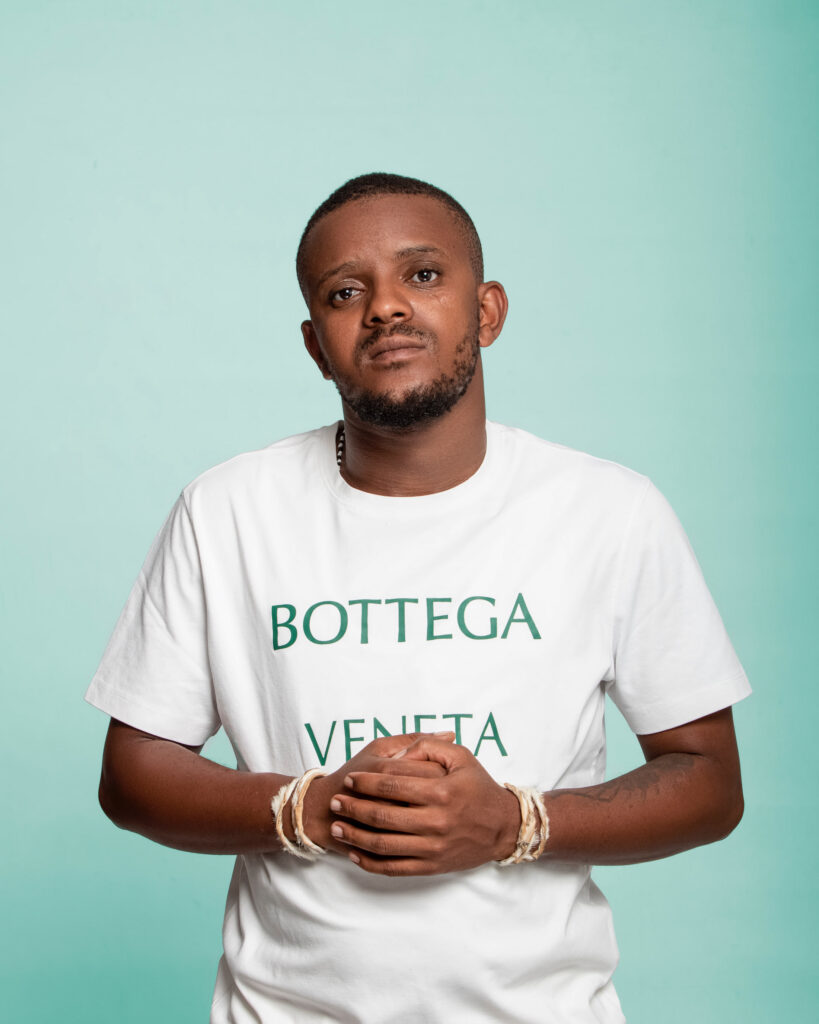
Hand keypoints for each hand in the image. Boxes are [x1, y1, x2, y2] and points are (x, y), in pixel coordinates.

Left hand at [328, 735, 520, 875]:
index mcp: (441, 792)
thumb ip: (430, 747)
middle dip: (352, 808)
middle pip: (381, 815)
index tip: (350, 779)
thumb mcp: (462, 757)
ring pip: (383, 845)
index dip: (366, 781)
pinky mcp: (432, 866)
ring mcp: (432, 847)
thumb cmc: (480, 788)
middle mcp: (435, 821)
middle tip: (335, 802)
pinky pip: (394, 868)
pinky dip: (370, 863)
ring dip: (354, 835)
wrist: (503, 827)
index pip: (392, 784)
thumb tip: (401, 751)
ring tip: (337, 826)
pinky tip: (355, 853)